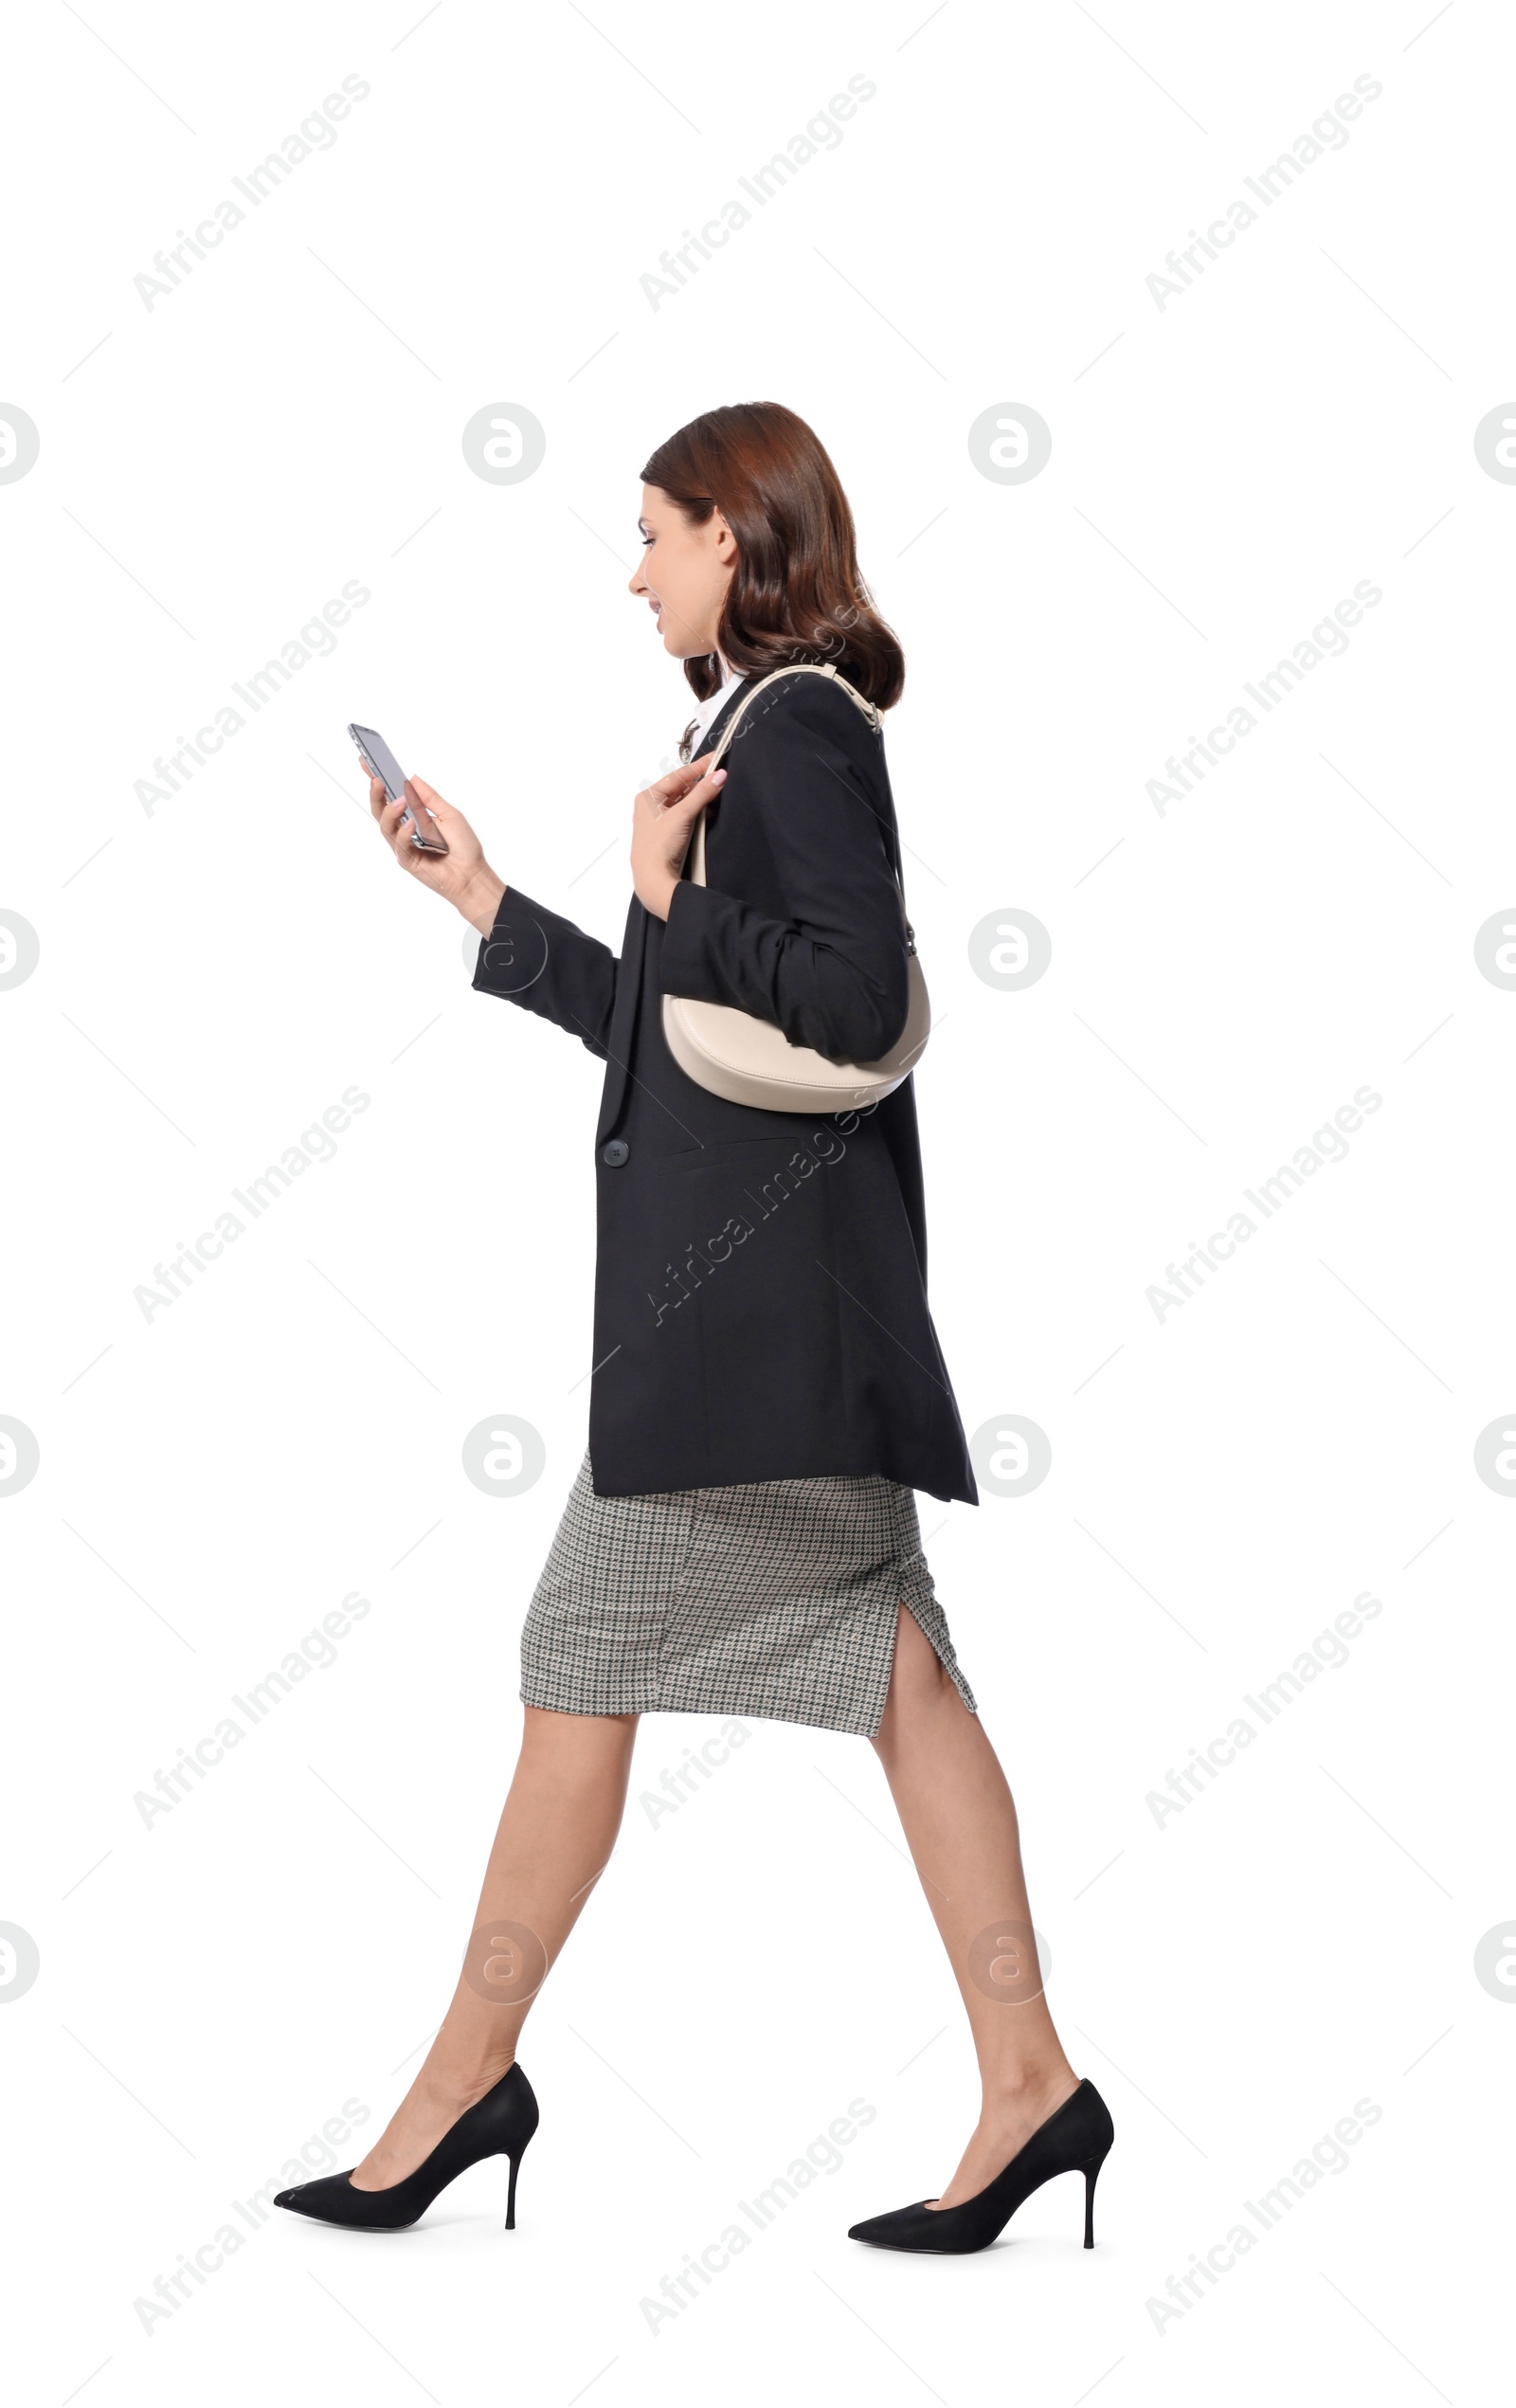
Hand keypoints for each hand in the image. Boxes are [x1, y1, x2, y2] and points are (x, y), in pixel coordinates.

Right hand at [367, 772, 504, 934]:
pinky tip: (411, 824)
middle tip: (375, 778)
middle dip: (375, 794)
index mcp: (413, 816)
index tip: (366, 761)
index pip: (390, 796)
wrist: (473, 874)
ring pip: (386, 827)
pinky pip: (400, 846)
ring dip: (390, 812)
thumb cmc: (464, 846)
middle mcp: (404, 830)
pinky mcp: (408, 862)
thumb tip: (412, 777)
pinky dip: (404, 834)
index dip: (377, 781)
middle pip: (381, 810)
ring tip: (398, 800)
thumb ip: (429, 798)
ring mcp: (404, 846)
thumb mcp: (449, 814)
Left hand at [630, 752, 727, 918]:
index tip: (716, 758)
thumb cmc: (659, 845)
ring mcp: (658, 821)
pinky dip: (697, 815)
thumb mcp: (683, 815)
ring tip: (716, 799)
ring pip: (684, 803)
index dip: (699, 767)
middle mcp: (651, 806)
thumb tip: (720, 775)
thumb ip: (702, 793)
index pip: (678, 775)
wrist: (653, 879)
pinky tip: (708, 815)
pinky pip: (684, 817)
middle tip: (720, 780)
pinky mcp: (666, 835)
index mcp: (648, 796)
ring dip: (700, 801)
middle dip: (701, 786)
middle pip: (681, 789)